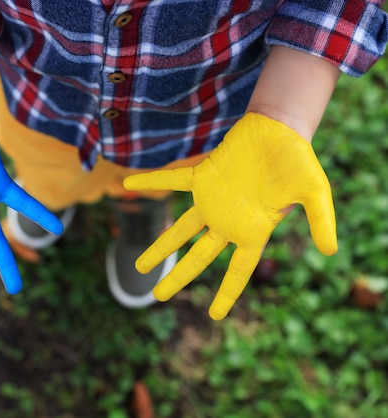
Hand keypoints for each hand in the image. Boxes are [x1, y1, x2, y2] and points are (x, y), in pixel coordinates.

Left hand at [124, 112, 336, 319]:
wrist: (279, 129)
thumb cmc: (298, 161)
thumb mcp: (315, 193)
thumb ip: (320, 220)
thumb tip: (331, 251)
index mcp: (253, 231)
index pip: (238, 270)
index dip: (227, 293)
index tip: (214, 315)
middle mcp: (228, 222)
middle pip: (198, 257)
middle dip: (178, 277)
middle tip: (157, 296)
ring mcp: (212, 201)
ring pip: (180, 230)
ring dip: (160, 246)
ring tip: (139, 266)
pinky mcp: (202, 177)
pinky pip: (172, 181)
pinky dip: (151, 182)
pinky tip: (127, 184)